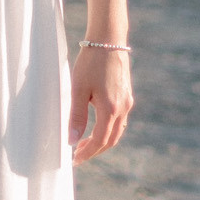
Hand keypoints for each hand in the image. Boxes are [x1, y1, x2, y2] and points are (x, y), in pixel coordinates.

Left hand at [68, 37, 132, 162]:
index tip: (75, 159)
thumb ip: (76, 116)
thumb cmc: (90, 62)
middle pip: (111, 139)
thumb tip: (72, 140)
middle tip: (78, 155)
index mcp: (111, 108)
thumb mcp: (78, 89)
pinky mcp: (126, 95)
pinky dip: (108, 129)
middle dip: (95, 150)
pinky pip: (120, 120)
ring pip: (117, 131)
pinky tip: (96, 126)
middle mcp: (123, 108)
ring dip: (102, 141)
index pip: (100, 140)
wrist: (108, 40)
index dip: (88, 153)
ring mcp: (127, 101)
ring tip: (85, 143)